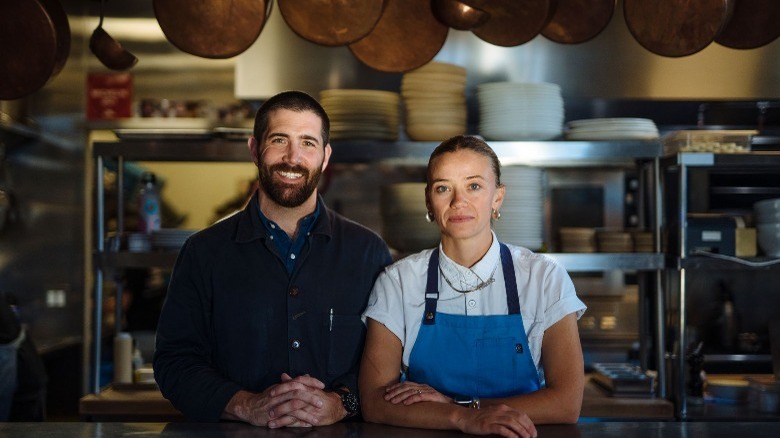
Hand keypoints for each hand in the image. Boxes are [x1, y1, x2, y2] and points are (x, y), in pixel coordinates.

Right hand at [224, 373, 338, 427]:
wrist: (249, 407)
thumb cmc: (266, 397)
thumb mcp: (279, 388)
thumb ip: (292, 383)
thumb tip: (306, 377)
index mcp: (282, 386)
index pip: (298, 380)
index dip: (311, 382)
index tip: (322, 385)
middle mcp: (280, 394)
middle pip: (297, 393)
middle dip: (310, 397)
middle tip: (321, 402)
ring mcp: (276, 405)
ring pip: (293, 407)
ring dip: (306, 413)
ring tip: (316, 418)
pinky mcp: (273, 416)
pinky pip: (287, 419)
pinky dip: (298, 422)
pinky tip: (306, 425)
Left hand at [268, 373, 345, 427]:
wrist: (337, 406)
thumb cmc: (321, 396)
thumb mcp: (309, 387)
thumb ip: (295, 382)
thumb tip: (283, 376)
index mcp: (309, 388)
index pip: (294, 385)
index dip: (282, 389)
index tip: (271, 393)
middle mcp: (310, 397)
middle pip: (293, 399)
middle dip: (280, 405)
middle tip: (268, 409)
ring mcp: (311, 409)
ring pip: (295, 412)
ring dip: (281, 417)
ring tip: (270, 421)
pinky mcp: (313, 419)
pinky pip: (298, 422)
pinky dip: (288, 424)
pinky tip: (279, 426)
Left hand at [384, 381, 452, 404]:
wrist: (450, 405)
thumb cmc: (436, 402)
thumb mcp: (423, 397)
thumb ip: (415, 396)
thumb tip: (402, 399)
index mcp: (420, 386)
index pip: (405, 384)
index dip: (395, 387)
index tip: (386, 390)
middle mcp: (423, 386)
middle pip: (406, 387)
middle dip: (394, 392)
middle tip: (386, 397)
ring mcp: (427, 390)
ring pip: (411, 392)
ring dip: (400, 396)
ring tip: (393, 401)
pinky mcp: (432, 395)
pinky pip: (420, 397)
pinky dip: (412, 399)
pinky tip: (406, 403)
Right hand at [454, 404, 536, 437]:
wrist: (464, 417)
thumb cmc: (480, 418)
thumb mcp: (495, 415)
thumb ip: (506, 418)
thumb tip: (519, 426)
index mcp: (503, 408)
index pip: (521, 414)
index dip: (529, 423)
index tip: (534, 432)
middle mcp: (499, 411)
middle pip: (518, 418)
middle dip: (528, 427)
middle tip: (533, 436)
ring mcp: (493, 417)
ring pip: (511, 423)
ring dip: (521, 431)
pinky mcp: (487, 425)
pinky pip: (501, 429)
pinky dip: (510, 434)